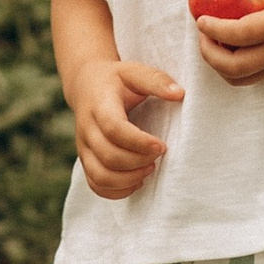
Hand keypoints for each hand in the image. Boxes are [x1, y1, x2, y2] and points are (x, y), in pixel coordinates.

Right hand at [65, 53, 180, 197]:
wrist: (86, 85)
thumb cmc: (116, 80)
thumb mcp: (135, 72)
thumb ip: (156, 80)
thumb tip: (179, 94)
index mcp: (99, 105)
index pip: (114, 129)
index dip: (139, 142)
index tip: (162, 146)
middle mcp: (87, 129)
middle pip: (109, 156)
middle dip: (138, 162)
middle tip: (159, 155)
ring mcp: (83, 147)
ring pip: (100, 176)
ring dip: (129, 179)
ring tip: (149, 169)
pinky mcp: (85, 160)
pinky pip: (96, 185)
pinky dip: (117, 191)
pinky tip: (137, 181)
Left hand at [191, 0, 263, 87]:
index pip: (239, 34)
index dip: (214, 29)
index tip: (200, 18)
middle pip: (234, 66)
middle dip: (209, 54)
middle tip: (203, 35)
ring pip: (241, 79)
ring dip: (220, 66)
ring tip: (215, 44)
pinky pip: (255, 78)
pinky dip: (237, 69)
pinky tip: (236, 49)